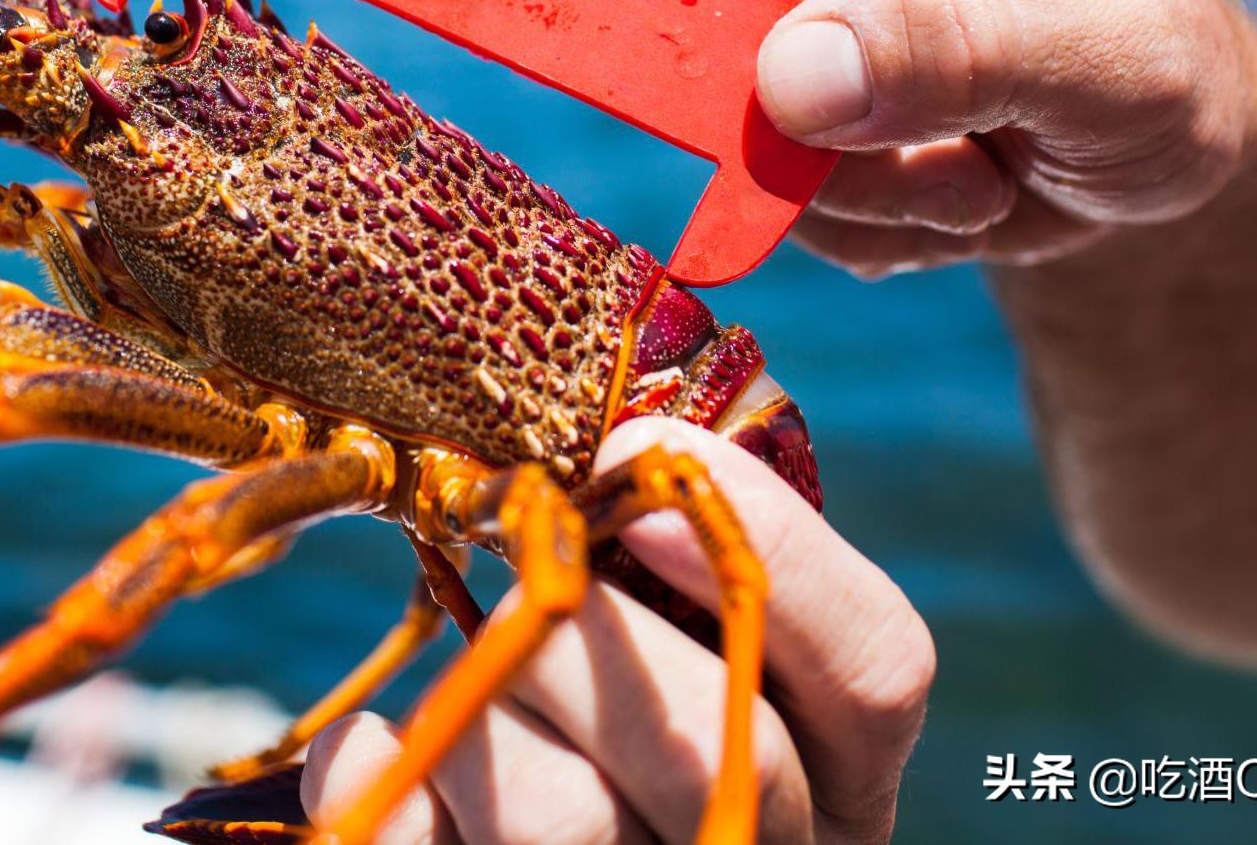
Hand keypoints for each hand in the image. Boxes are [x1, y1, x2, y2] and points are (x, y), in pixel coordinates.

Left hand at [300, 417, 933, 843]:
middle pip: (707, 751)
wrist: (521, 816)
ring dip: (478, 718)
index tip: (633, 461)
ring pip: (561, 819)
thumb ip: (678, 556)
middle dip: (582, 634)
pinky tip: (382, 746)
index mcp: (838, 773)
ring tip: (466, 689)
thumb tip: (624, 449)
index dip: (774, 549)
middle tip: (523, 585)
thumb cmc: (608, 692)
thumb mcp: (685, 628)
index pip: (878, 665)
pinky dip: (377, 770)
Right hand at [720, 0, 1256, 274]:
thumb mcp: (1109, 58)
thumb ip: (961, 48)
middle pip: (739, 57)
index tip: (928, 153)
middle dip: (852, 160)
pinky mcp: (792, 67)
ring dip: (865, 202)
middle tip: (979, 180)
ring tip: (979, 182)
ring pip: (748, 137)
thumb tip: (790, 76)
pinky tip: (945, 189)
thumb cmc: (1169, 68)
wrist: (1167, 143)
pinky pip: (769, 182)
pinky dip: (860, 221)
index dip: (810, 87)